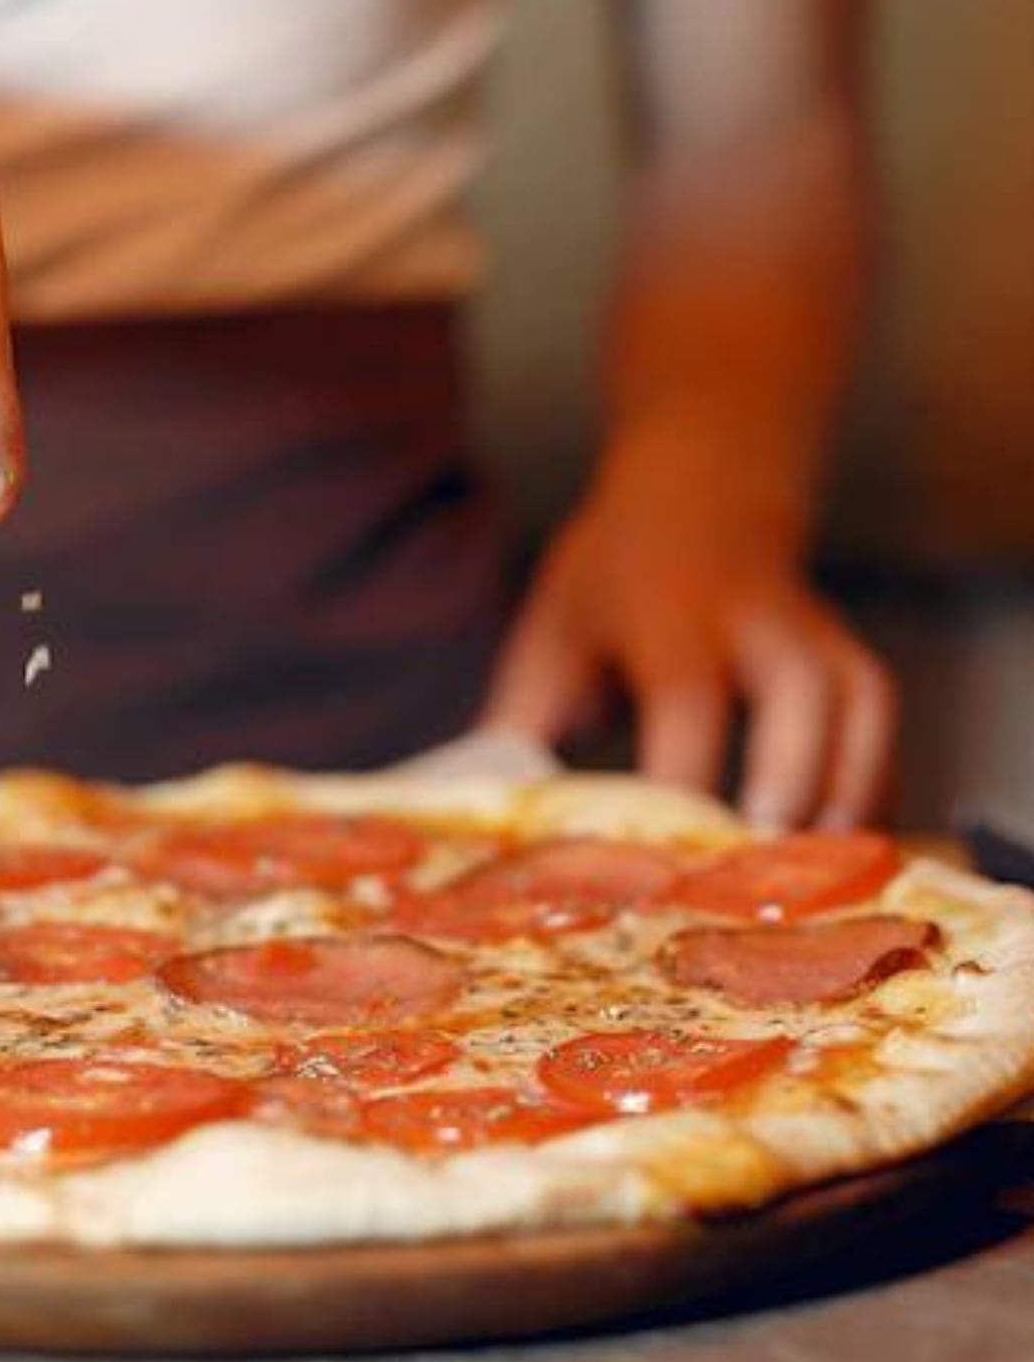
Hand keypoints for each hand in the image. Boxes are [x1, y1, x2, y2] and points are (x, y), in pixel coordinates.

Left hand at [481, 468, 895, 829]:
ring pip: (857, 702)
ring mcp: (810, 630)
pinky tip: (845, 848)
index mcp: (666, 613)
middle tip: (767, 866)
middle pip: (801, 690)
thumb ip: (524, 718)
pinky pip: (877, 718)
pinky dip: (872, 781)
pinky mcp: (845, 650)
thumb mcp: (554, 629)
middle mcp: (752, 618)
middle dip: (792, 775)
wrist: (699, 486)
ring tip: (820, 875)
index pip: (685, 699)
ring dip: (847, 788)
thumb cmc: (610, 576)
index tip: (664, 859)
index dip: (681, 780)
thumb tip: (485, 813)